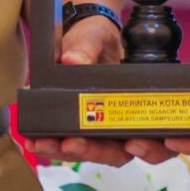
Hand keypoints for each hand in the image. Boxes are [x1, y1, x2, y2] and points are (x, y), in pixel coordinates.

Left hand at [18, 13, 176, 167]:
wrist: (82, 36)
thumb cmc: (99, 38)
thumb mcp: (95, 37)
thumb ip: (87, 48)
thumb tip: (72, 60)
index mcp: (141, 101)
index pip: (154, 134)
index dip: (150, 147)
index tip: (132, 143)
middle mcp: (125, 121)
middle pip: (122, 152)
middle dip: (96, 152)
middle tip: (72, 144)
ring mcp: (103, 129)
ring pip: (94, 153)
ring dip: (70, 153)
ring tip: (45, 144)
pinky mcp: (81, 129)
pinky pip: (72, 145)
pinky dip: (54, 146)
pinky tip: (34, 142)